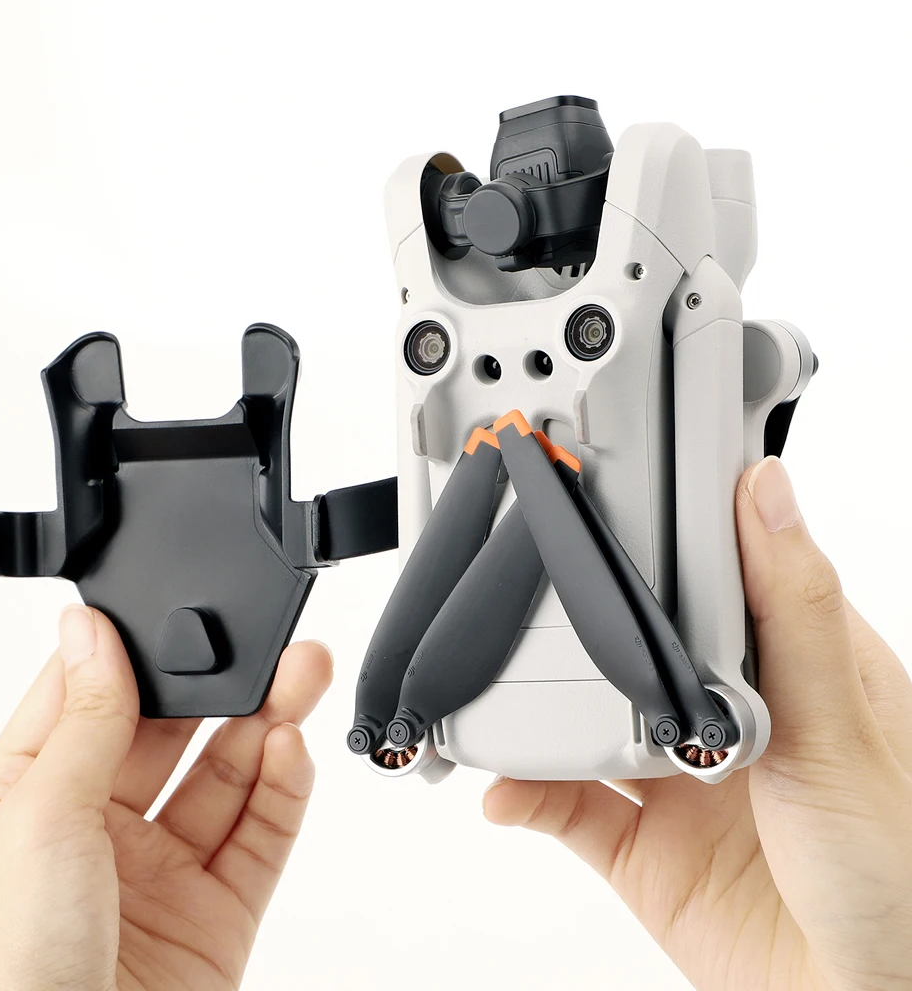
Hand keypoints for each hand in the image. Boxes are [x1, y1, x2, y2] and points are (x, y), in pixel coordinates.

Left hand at [0, 607, 332, 990]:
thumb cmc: (13, 976)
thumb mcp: (40, 821)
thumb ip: (86, 720)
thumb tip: (89, 629)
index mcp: (28, 799)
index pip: (91, 698)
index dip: (138, 653)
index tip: (184, 610)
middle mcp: (97, 828)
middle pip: (175, 732)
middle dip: (223, 687)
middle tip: (273, 647)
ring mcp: (163, 868)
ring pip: (227, 774)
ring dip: (267, 724)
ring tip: (303, 679)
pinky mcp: (219, 906)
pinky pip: (260, 831)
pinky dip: (282, 788)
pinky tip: (291, 751)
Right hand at [484, 456, 911, 990]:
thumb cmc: (896, 877)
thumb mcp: (840, 730)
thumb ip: (793, 613)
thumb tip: (766, 491)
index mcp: (787, 667)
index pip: (710, 574)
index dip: (657, 537)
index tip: (595, 497)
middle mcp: (724, 715)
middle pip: (631, 646)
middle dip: (574, 628)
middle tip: (523, 606)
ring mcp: (677, 779)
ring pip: (582, 722)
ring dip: (532, 714)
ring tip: (497, 699)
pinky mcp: (639, 844)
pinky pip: (562, 805)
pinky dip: (522, 793)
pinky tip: (504, 787)